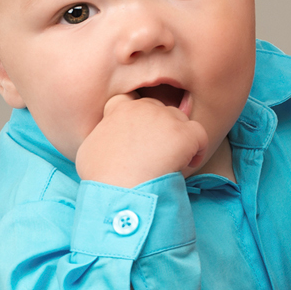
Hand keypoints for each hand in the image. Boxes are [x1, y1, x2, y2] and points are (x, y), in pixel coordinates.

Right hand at [76, 93, 207, 186]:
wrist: (120, 190)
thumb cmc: (102, 177)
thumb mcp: (90, 151)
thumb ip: (102, 138)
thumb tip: (110, 144)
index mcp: (119, 109)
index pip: (132, 100)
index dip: (140, 117)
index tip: (141, 135)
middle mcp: (144, 107)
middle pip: (159, 110)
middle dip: (160, 129)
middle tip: (157, 153)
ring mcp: (166, 119)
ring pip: (180, 121)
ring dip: (178, 139)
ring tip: (172, 162)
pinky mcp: (185, 134)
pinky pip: (200, 135)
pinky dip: (198, 150)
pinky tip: (189, 164)